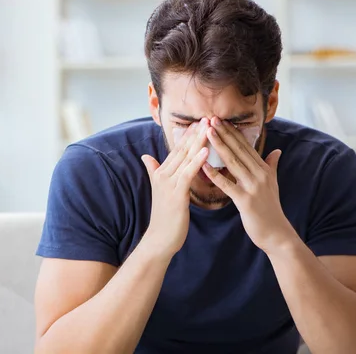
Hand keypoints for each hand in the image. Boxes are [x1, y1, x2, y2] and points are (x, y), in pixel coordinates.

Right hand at [141, 119, 208, 257]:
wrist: (160, 239)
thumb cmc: (165, 217)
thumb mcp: (160, 190)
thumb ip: (154, 171)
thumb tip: (146, 157)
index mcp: (162, 173)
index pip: (178, 149)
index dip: (189, 135)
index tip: (201, 121)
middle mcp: (163, 174)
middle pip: (182, 149)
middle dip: (196, 133)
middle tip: (208, 117)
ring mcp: (168, 183)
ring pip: (185, 158)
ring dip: (198, 141)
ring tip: (210, 127)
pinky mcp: (176, 194)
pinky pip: (188, 174)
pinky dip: (197, 161)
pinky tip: (206, 150)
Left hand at [202, 117, 296, 252]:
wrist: (277, 234)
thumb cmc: (270, 209)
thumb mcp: (273, 184)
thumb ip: (272, 166)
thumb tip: (277, 150)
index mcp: (264, 169)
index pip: (246, 146)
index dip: (233, 132)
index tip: (221, 120)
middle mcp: (260, 174)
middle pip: (239, 150)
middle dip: (224, 133)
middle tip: (211, 118)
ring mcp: (253, 187)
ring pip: (233, 162)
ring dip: (220, 146)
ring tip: (208, 132)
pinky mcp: (245, 200)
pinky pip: (227, 184)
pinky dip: (215, 174)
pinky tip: (203, 165)